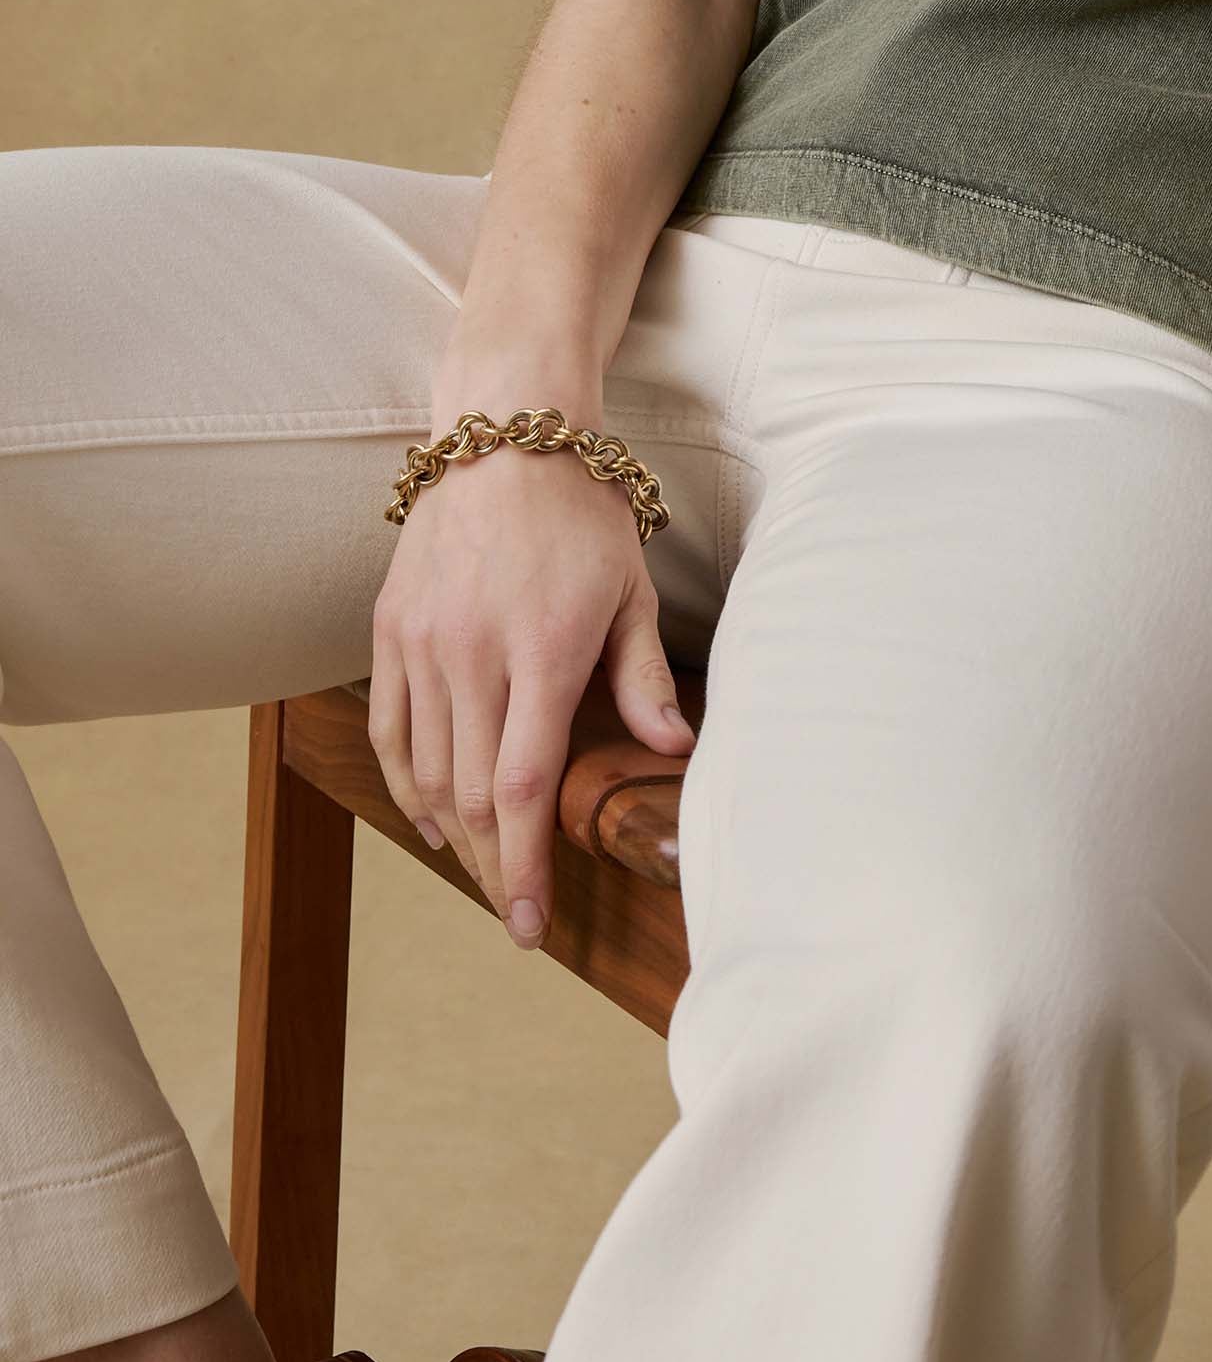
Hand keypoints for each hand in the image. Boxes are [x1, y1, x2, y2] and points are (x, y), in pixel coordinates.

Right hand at [367, 408, 693, 947]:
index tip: (530, 925)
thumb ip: (643, 678)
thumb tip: (675, 751)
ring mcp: (423, 642)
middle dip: (491, 866)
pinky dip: (403, 781)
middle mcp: (472, 654)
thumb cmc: (583, 514)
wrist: (507, 435)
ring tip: (482, 867)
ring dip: (450, 833)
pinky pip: (387, 726)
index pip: (519, 789)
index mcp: (541, 652)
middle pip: (468, 795)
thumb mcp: (631, 592)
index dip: (522, 867)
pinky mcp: (390, 626)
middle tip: (514, 911)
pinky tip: (429, 815)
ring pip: (422, 770)